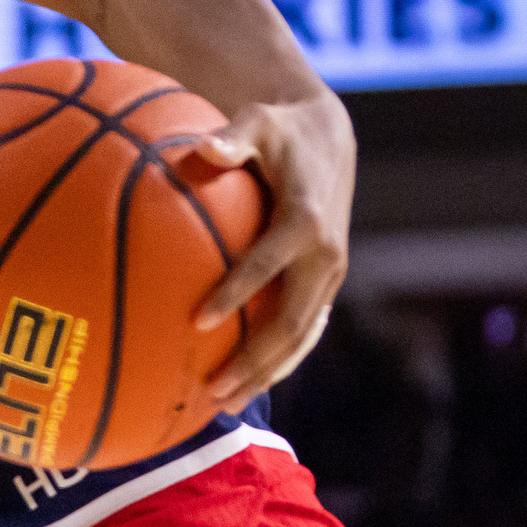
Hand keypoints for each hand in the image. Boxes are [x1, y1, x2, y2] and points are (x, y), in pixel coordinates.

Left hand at [173, 92, 354, 410]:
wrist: (329, 139)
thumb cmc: (279, 129)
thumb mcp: (257, 122)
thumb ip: (231, 138)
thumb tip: (201, 146)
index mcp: (306, 220)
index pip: (269, 264)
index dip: (237, 292)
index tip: (197, 322)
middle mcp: (325, 255)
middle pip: (291, 321)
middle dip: (254, 361)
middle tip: (211, 390)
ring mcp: (329, 274)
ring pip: (301, 338)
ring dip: (266, 374)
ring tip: (223, 404)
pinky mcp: (325, 284)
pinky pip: (302, 331)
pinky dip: (276, 360)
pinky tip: (242, 382)